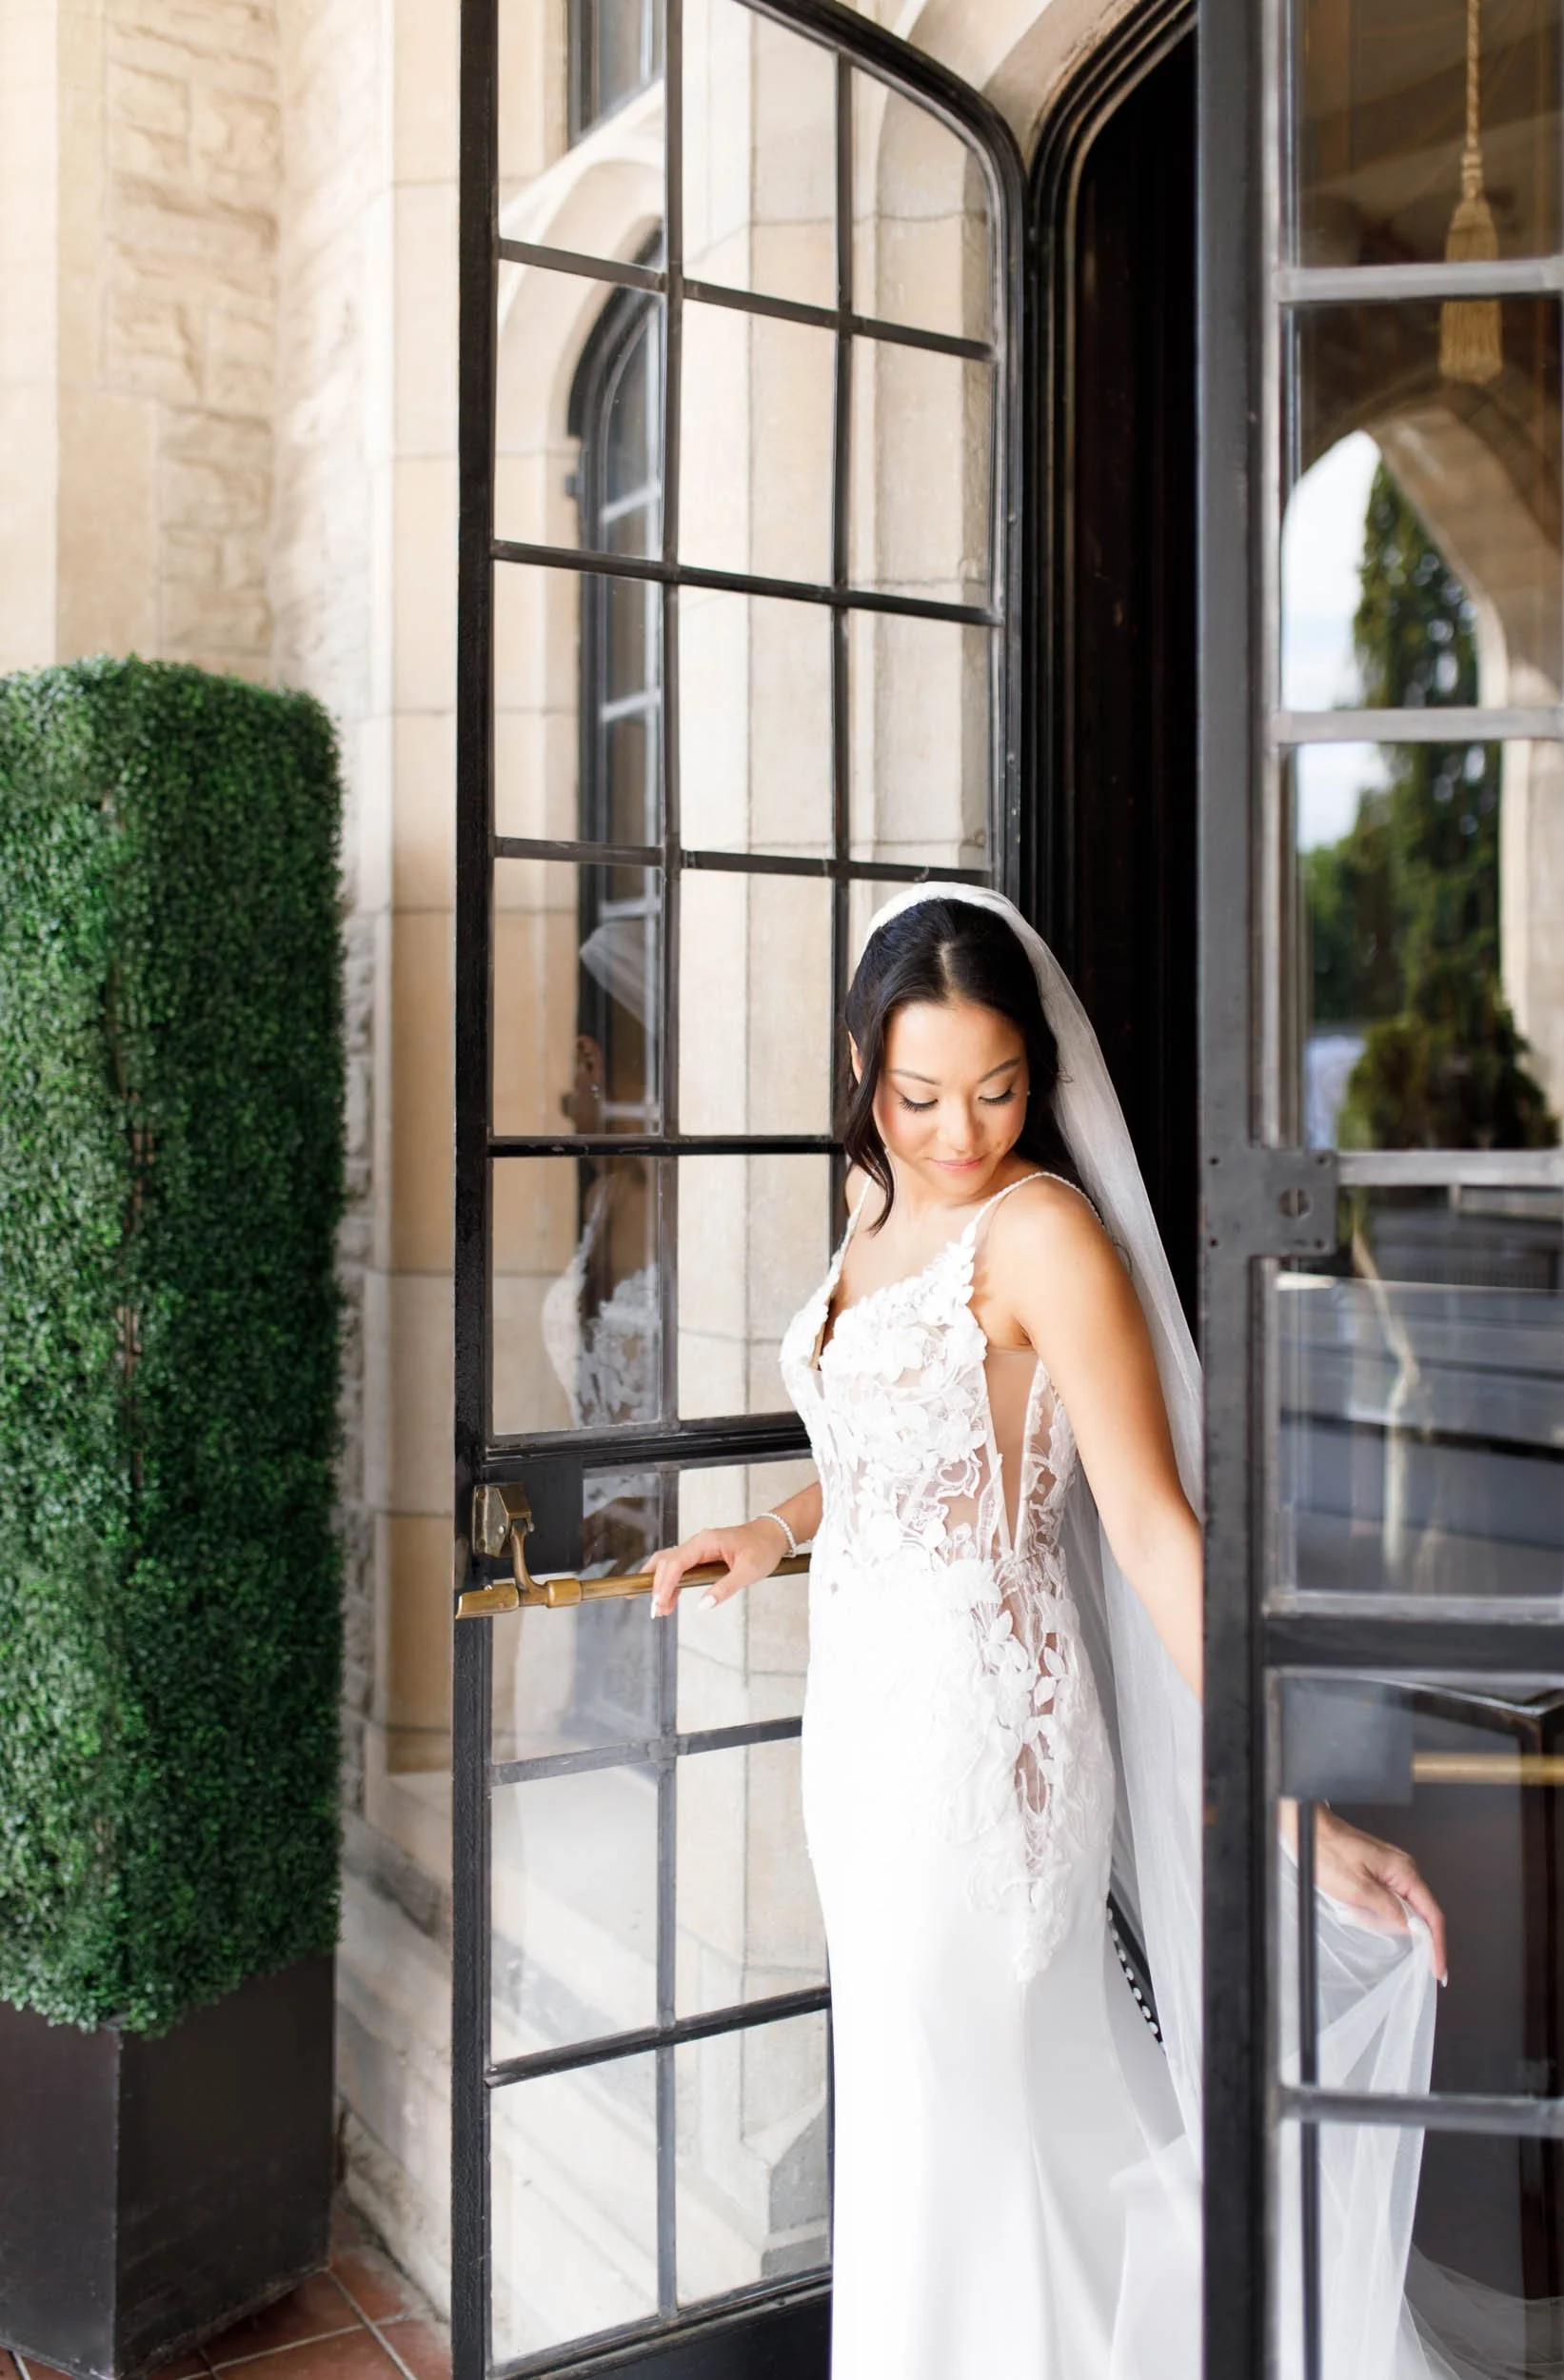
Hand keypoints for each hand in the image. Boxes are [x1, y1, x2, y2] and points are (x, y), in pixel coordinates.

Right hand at [645, 1520, 787, 1617]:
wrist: (773, 1535)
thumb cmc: (763, 1548)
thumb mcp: (748, 1571)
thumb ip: (724, 1588)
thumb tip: (703, 1605)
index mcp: (706, 1542)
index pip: (676, 1563)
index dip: (664, 1584)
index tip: (658, 1603)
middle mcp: (698, 1543)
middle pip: (667, 1562)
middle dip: (657, 1586)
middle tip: (655, 1611)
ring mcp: (698, 1549)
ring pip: (670, 1564)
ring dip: (661, 1585)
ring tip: (659, 1610)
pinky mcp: (702, 1556)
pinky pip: (680, 1568)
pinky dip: (672, 1583)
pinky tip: (668, 1599)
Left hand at [1303, 1806, 1448, 1983]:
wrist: (1310, 1830)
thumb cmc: (1328, 1854)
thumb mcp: (1357, 1889)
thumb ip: (1389, 1909)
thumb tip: (1413, 1927)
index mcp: (1404, 1871)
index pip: (1432, 1914)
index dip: (1437, 1943)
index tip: (1438, 1968)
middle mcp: (1404, 1869)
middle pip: (1417, 1912)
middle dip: (1398, 1928)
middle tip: (1367, 1924)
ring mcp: (1392, 1869)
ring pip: (1400, 1907)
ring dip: (1381, 1919)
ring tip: (1354, 1911)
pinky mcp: (1380, 1871)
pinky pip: (1387, 1898)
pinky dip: (1375, 1910)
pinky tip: (1356, 1907)